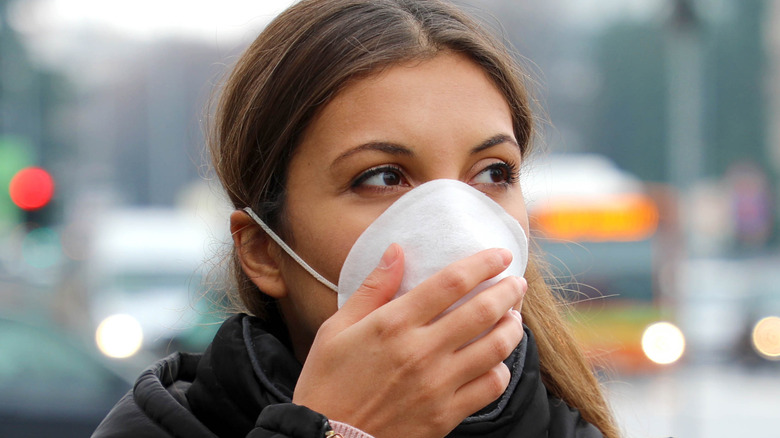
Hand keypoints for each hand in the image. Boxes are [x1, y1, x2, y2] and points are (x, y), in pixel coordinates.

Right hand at [292, 244, 526, 437]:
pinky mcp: (445, 415)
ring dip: (512, 327)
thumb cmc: (327, 382)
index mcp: (393, 325)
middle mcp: (420, 351)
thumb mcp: (335, 329)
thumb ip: (372, 289)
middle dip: (507, 292)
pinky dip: (501, 370)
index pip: (451, 282)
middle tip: (516, 283)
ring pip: (494, 349)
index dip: (483, 264)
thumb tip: (397, 250)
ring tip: (514, 317)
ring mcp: (436, 385)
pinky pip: (489, 387)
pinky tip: (496, 360)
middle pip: (482, 311)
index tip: (499, 256)